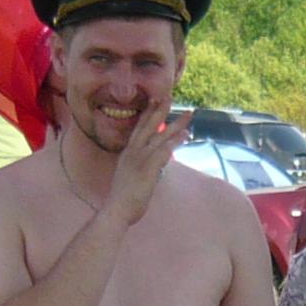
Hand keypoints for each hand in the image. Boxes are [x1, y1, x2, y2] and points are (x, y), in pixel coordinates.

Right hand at [108, 102, 192, 223]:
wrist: (116, 209)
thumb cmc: (124, 199)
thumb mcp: (131, 178)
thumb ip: (142, 169)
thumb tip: (155, 167)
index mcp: (128, 153)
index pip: (139, 129)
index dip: (147, 114)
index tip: (154, 100)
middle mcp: (133, 152)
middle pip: (148, 126)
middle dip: (160, 110)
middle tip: (169, 95)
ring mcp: (140, 158)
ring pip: (160, 136)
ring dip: (176, 124)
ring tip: (188, 114)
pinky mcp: (148, 167)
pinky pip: (165, 150)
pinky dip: (176, 141)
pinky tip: (186, 135)